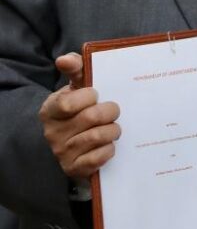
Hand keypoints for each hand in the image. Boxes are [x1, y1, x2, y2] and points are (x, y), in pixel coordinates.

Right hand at [38, 53, 120, 179]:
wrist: (81, 144)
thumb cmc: (82, 109)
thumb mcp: (78, 88)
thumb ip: (76, 69)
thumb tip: (65, 59)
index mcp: (50, 110)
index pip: (69, 103)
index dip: (90, 97)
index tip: (96, 95)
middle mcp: (52, 133)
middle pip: (92, 117)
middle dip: (111, 112)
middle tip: (114, 112)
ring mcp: (62, 152)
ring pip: (99, 136)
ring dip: (114, 130)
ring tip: (113, 128)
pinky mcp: (74, 169)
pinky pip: (100, 157)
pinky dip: (110, 149)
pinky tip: (109, 145)